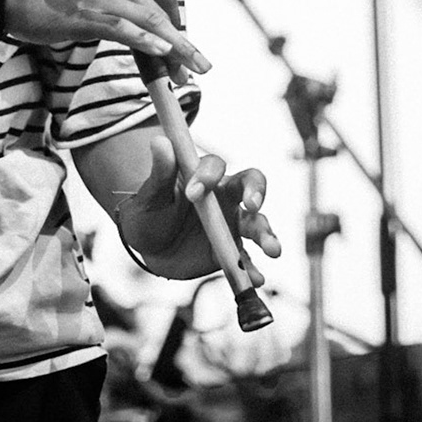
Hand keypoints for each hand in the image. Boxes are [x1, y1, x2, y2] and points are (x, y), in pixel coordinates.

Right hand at [7, 0, 209, 78]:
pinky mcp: (87, 14)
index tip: (182, 45)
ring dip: (174, 50)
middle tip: (199, 66)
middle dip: (183, 41)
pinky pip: (125, 30)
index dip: (177, 21)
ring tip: (189, 73)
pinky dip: (146, 43)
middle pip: (162, 8)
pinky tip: (161, 55)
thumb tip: (144, 27)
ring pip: (150, 22)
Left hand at [115, 135, 282, 281]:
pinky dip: (253, 270)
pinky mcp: (231, 251)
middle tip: (252, 205)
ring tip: (272, 249)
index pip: (215, 166)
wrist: (151, 246)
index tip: (192, 193)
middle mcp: (224, 196)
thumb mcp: (149, 195)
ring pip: (257, 223)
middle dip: (256, 192)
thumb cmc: (150, 212)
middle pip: (251, 185)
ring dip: (266, 234)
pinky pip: (246, 259)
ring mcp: (231, 224)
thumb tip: (158, 141)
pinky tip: (256, 280)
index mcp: (204, 176)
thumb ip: (159, 173)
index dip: (207, 176)